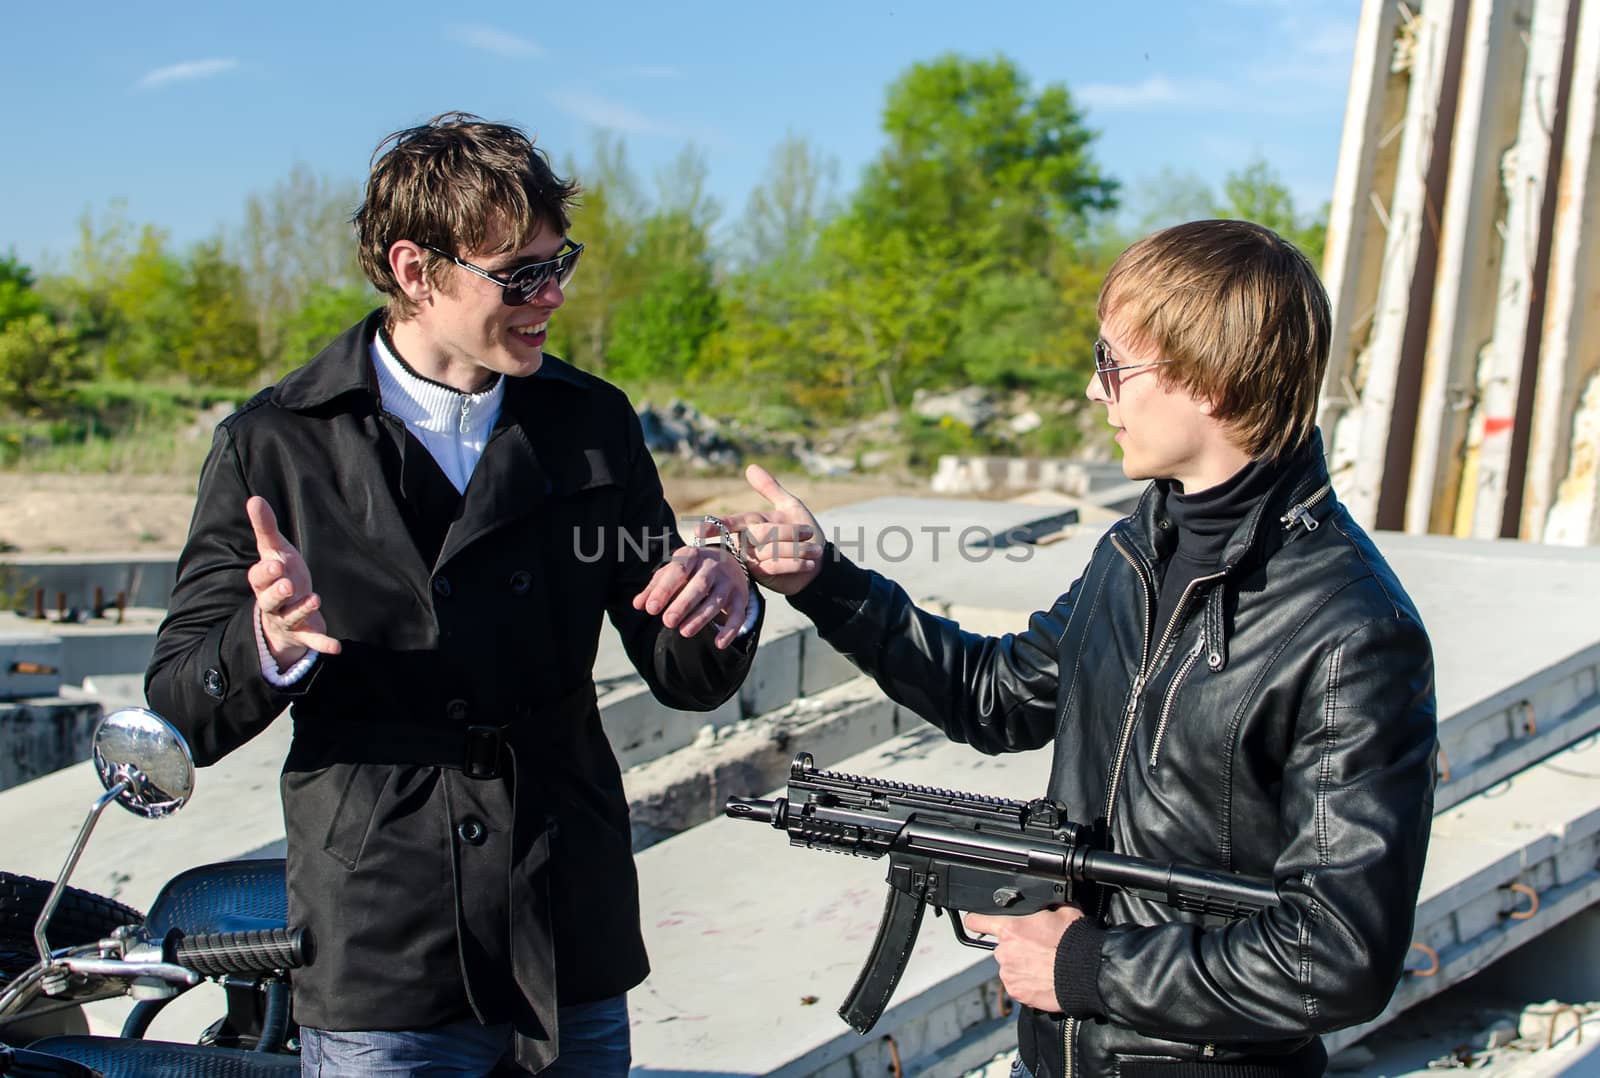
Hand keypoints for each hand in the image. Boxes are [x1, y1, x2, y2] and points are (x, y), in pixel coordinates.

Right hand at [246, 496, 341, 669]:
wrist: (286, 609)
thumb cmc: (280, 574)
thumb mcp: (274, 551)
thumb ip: (266, 528)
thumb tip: (254, 498)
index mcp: (264, 582)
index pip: (259, 577)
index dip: (266, 572)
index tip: (276, 563)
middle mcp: (272, 603)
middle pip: (269, 599)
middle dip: (277, 592)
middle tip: (288, 584)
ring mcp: (287, 619)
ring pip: (291, 617)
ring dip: (302, 610)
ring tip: (315, 599)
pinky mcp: (303, 634)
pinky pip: (312, 640)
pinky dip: (322, 643)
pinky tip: (337, 647)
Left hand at [631, 541, 750, 649]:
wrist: (726, 562)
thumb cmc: (690, 570)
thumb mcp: (671, 573)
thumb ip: (654, 588)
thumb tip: (637, 604)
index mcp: (692, 555)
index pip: (678, 570)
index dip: (664, 590)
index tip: (650, 609)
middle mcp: (713, 566)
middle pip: (700, 585)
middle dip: (683, 604)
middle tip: (667, 622)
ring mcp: (729, 582)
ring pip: (717, 600)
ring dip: (701, 617)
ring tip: (684, 632)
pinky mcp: (740, 598)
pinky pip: (737, 615)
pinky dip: (730, 630)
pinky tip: (718, 644)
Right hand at [718, 464, 824, 595]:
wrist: (819, 562)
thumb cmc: (804, 533)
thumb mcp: (790, 507)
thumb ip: (770, 488)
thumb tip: (750, 467)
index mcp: (749, 523)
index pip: (728, 523)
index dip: (712, 526)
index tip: (700, 530)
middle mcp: (745, 542)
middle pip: (760, 533)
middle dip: (788, 532)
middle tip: (809, 532)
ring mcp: (751, 561)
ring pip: (769, 550)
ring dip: (796, 548)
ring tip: (814, 549)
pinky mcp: (761, 577)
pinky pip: (774, 566)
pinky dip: (795, 563)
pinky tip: (809, 562)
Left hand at [963, 906, 1084, 1012]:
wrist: (1087, 974)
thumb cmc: (1075, 942)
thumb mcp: (1062, 910)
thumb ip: (1045, 906)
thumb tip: (1047, 898)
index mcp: (1010, 928)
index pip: (977, 921)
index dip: (976, 920)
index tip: (975, 922)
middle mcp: (1004, 952)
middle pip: (1002, 946)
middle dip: (1016, 947)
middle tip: (1037, 948)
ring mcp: (1009, 975)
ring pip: (1010, 967)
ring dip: (1021, 965)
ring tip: (1044, 965)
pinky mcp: (1017, 993)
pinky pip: (1017, 985)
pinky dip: (1027, 983)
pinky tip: (1044, 978)